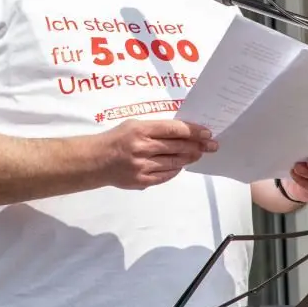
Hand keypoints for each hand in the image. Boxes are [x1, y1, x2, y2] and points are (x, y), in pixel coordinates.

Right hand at [99, 119, 217, 189]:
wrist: (96, 161)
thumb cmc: (117, 139)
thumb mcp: (133, 125)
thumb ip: (156, 128)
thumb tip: (183, 133)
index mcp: (140, 130)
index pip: (174, 129)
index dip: (193, 131)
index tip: (207, 133)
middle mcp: (142, 148)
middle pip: (178, 146)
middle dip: (198, 145)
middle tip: (211, 145)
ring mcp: (142, 166)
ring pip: (174, 162)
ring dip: (190, 158)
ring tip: (198, 154)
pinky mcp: (142, 181)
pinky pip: (166, 175)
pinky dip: (176, 169)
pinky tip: (181, 165)